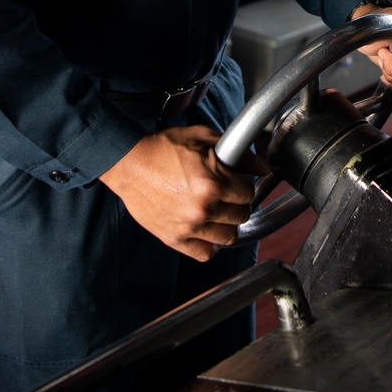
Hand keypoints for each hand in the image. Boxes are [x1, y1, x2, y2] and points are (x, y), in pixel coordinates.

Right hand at [99, 124, 267, 260]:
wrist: (128, 163)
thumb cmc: (163, 148)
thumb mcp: (203, 138)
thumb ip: (238, 154)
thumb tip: (263, 167)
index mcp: (213, 182)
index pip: (248, 193)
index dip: (243, 185)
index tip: (235, 182)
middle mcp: (203, 208)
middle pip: (242, 216)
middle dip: (237, 203)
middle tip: (226, 195)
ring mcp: (189, 226)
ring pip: (228, 237)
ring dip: (226, 224)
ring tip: (217, 212)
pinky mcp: (174, 239)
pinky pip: (205, 253)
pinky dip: (209, 244)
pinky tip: (206, 230)